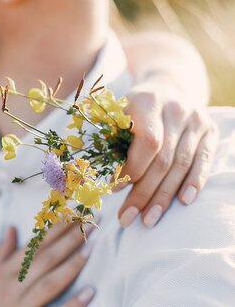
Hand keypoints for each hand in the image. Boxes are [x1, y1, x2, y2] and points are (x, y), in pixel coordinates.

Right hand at [0, 225, 93, 306]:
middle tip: (89, 222)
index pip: (33, 246)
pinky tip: (88, 294)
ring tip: (91, 248)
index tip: (73, 214)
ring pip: (49, 285)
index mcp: (1, 274)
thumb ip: (1, 254)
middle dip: (69, 239)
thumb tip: (12, 228)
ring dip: (72, 265)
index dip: (54, 229)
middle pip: (44, 260)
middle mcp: (9, 290)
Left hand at [118, 90, 218, 227]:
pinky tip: (183, 202)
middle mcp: (176, 109)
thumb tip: (96, 177)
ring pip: (182, 165)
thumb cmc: (133, 108)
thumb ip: (110, 138)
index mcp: (148, 101)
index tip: (115, 189)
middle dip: (144, 193)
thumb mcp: (117, 113)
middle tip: (127, 218)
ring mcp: (197, 120)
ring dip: (165, 196)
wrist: (166, 86)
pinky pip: (203, 162)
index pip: (147, 142)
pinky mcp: (210, 131)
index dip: (133, 169)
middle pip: (163, 159)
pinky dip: (194, 183)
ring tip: (149, 220)